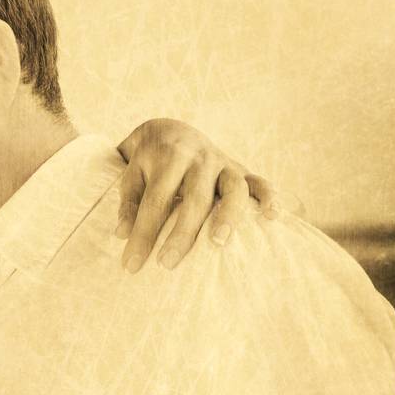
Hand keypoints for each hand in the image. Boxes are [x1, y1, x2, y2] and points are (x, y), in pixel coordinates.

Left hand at [115, 119, 282, 273]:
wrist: (169, 129)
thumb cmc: (147, 161)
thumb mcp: (131, 173)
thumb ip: (128, 201)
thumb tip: (122, 234)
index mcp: (167, 157)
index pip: (155, 201)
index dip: (143, 234)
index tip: (131, 264)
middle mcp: (198, 158)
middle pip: (194, 199)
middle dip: (182, 233)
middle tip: (167, 264)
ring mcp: (223, 162)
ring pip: (232, 188)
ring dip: (228, 215)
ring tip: (218, 243)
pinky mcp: (241, 169)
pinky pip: (260, 181)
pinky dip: (269, 197)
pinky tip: (272, 216)